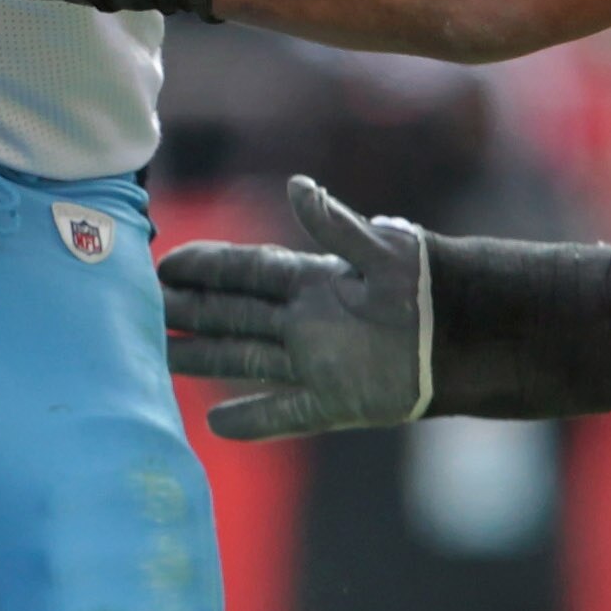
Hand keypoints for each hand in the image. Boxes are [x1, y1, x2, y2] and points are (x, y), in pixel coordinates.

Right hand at [157, 175, 432, 438]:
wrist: (468, 335)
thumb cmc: (427, 283)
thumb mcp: (383, 251)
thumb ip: (335, 226)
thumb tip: (297, 186)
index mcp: (314, 280)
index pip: (247, 270)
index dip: (207, 267)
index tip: (164, 264)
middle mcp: (307, 321)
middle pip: (235, 314)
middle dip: (190, 311)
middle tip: (142, 309)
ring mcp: (317, 363)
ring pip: (246, 360)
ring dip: (204, 359)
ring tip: (161, 357)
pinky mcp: (337, 402)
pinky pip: (285, 412)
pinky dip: (253, 419)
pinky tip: (213, 424)